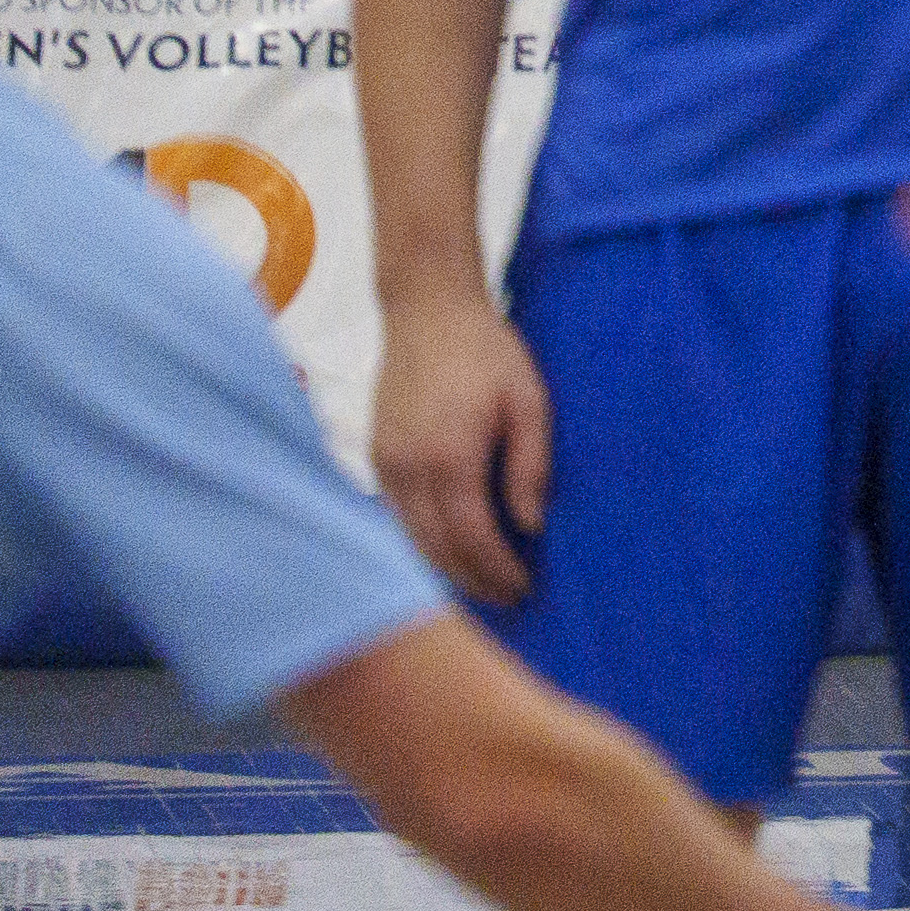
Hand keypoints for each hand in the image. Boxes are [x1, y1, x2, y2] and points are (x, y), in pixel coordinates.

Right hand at [369, 284, 553, 609]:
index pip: (473, 539)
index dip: (499, 571)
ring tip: (483, 584)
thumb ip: (531, 465)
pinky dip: (423, 540)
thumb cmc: (488, 352)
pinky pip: (397, 516)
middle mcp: (408, 471)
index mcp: (449, 459)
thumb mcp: (529, 401)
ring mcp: (385, 465)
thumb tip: (533, 526)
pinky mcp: (375, 457)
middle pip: (437, 550)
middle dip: (473, 581)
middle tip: (510, 599)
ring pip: (411, 539)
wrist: (427, 311)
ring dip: (444, 568)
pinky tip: (450, 547)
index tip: (526, 588)